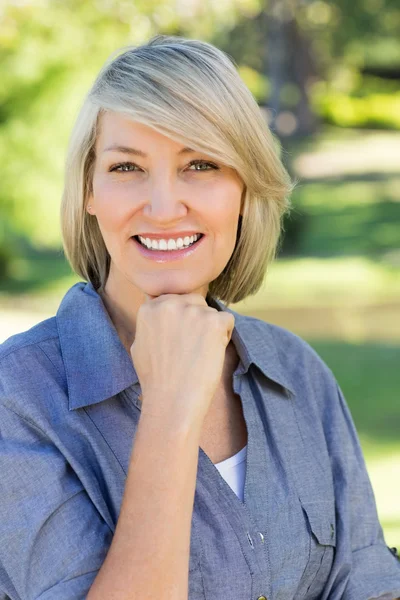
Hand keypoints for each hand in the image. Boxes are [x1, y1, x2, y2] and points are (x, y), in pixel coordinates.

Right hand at [130, 292, 234, 428]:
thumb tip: (158, 311)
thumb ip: (151, 323)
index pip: (175, 300)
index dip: (181, 321)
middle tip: (192, 348)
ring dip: (211, 329)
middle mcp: (170, 303)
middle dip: (197, 320)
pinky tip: (212, 353)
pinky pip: (227, 320)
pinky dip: (225, 336)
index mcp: (150, 308)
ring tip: (200, 354)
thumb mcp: (139, 344)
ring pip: (211, 312)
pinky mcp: (214, 322)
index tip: (179, 341)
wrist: (171, 401)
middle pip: (194, 301)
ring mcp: (193, 311)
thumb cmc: (155, 379)